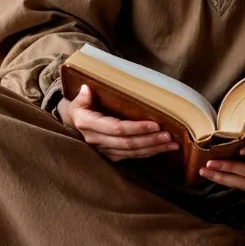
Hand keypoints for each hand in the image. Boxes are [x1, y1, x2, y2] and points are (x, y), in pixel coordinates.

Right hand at [58, 84, 180, 162]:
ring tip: (172, 144)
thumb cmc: (78, 109)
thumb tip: (86, 89)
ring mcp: (104, 151)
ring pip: (132, 153)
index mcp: (88, 125)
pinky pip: (132, 157)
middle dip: (150, 140)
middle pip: (128, 143)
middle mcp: (96, 141)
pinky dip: (149, 153)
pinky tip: (163, 149)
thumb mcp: (76, 101)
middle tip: (169, 136)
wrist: (72, 126)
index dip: (136, 128)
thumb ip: (82, 97)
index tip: (155, 124)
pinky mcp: (111, 156)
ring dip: (154, 149)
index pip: (116, 129)